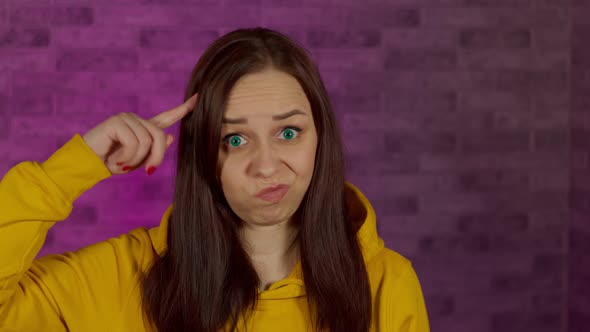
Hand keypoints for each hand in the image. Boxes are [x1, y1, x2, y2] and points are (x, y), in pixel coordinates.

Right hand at [82, 93, 197, 174]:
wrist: (87, 164)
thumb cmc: (111, 163)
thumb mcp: (137, 161)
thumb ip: (154, 150)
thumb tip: (170, 137)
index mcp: (144, 128)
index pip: (167, 117)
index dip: (183, 109)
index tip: (199, 98)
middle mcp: (136, 120)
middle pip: (160, 136)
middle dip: (156, 157)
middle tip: (147, 171)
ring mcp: (126, 118)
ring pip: (147, 141)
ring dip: (136, 160)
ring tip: (122, 164)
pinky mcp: (117, 122)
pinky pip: (133, 143)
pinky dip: (127, 157)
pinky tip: (116, 160)